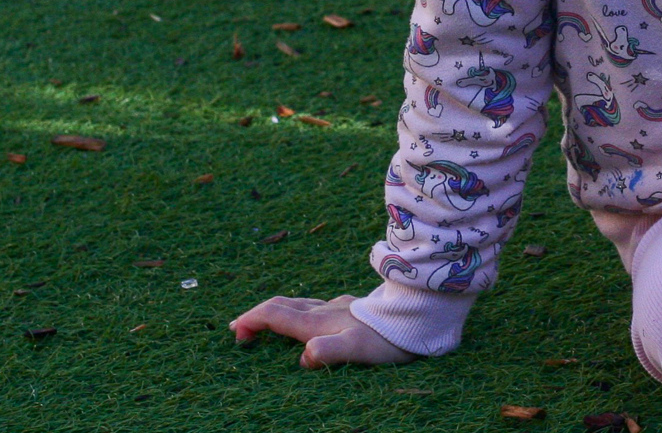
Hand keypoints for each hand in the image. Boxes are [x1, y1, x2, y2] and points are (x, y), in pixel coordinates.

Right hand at [231, 294, 418, 367]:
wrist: (424, 315)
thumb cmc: (390, 337)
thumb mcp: (357, 349)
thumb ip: (329, 351)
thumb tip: (304, 356)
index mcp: (319, 321)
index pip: (276, 315)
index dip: (252, 321)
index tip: (236, 334)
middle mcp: (327, 311)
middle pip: (284, 306)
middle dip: (259, 315)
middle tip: (240, 328)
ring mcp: (341, 307)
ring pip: (301, 305)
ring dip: (279, 312)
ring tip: (267, 321)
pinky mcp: (356, 309)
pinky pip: (320, 308)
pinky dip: (303, 313)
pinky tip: (313, 317)